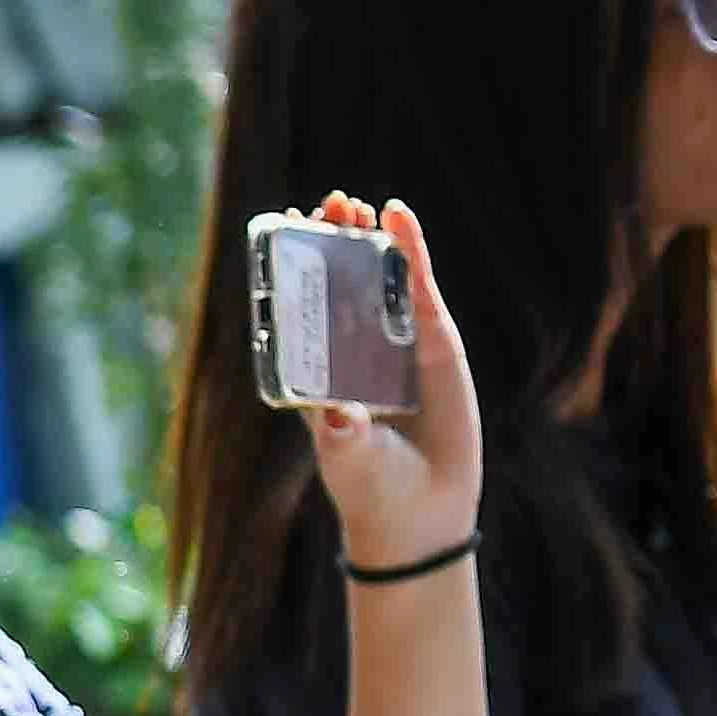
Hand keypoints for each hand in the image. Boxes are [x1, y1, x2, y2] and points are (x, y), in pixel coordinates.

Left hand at [292, 195, 483, 573]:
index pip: (299, 306)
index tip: (282, 227)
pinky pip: (419, 289)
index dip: (292, 266)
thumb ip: (344, 438)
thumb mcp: (350, 460)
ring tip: (354, 204)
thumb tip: (341, 416)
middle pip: (336, 281)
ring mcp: (393, 342)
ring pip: (377, 278)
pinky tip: (399, 217)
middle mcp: (350, 349)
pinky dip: (410, 252)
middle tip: (326, 205)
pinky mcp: (434, 343)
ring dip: (366, 239)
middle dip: (330, 241)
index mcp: (315, 369)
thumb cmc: (371, 485)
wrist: (421, 511)